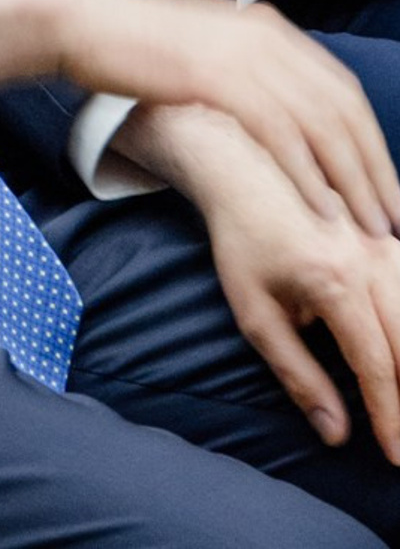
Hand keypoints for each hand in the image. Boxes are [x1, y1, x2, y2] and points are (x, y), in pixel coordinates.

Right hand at [0, 0, 399, 238]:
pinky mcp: (217, 75)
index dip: (373, 143)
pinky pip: (279, 133)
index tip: (389, 189)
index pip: (341, 90)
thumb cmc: (131, 44)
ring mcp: (241, 53)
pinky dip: (307, 173)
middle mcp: (265, 36)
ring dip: (354, 180)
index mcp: (266, 28)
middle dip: (377, 169)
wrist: (79, 21)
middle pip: (344, 110)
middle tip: (395, 218)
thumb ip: (242, 75)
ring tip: (373, 226)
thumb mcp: (202, 52)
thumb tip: (275, 120)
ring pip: (322, 125)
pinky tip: (321, 207)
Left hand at [159, 108, 399, 457]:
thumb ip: (298, 374)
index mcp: (335, 282)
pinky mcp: (391, 235)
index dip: (390, 416)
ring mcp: (386, 243)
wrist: (241, 170)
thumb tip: (336, 434)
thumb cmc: (243, 245)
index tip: (396, 456)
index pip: (377, 366)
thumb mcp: (255, 313)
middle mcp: (371, 261)